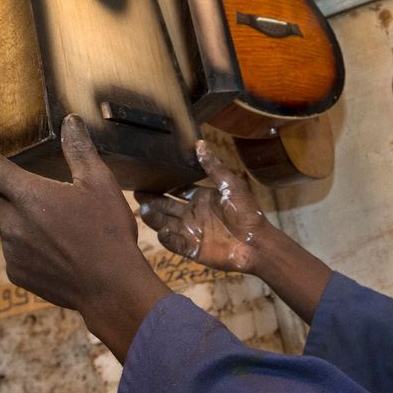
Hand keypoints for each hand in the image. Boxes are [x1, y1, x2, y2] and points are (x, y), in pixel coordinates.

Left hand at [0, 114, 168, 358]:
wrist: (110, 287)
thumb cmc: (108, 232)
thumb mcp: (100, 184)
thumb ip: (79, 151)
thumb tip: (70, 122)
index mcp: (31, 195)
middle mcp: (14, 223)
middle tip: (16, 187)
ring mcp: (13, 251)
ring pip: (2, 226)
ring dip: (14, 219)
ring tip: (51, 226)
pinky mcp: (18, 274)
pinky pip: (12, 253)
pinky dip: (24, 246)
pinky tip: (53, 250)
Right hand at [135, 141, 269, 273]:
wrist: (256, 243)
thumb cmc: (246, 212)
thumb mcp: (231, 184)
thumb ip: (213, 167)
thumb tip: (199, 143)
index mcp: (202, 198)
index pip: (177, 190)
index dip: (164, 185)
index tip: (147, 175)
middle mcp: (193, 214)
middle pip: (166, 205)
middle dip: (152, 200)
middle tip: (136, 192)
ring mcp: (191, 232)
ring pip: (166, 223)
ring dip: (155, 217)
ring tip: (143, 209)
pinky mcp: (192, 249)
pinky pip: (174, 243)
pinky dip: (167, 238)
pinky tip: (162, 231)